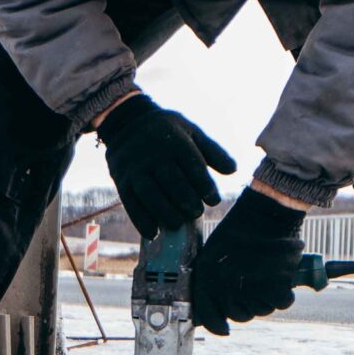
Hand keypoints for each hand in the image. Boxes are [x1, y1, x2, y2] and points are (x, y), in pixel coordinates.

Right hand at [95, 93, 237, 236]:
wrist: (126, 121)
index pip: (192, 164)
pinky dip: (140, 219)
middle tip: (196, 213)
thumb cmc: (167, 131)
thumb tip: (232, 170)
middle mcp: (153, 154)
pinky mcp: (121, 180)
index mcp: (175, 141)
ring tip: (176, 224)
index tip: (213, 200)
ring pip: (149, 192)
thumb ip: (212, 151)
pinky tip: (152, 233)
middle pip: (171, 180)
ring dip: (164, 212)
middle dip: (186, 200)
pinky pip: (130, 201)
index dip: (204, 185)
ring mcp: (135, 167)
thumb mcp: (191, 131)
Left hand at [191, 188, 308, 334]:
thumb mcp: (214, 251)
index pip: (209, 315)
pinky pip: (281, 303)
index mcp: (208, 277)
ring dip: (266, 298)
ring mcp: (251, 288)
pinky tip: (281, 278)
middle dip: (246, 306)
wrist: (266, 211)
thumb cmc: (241, 227)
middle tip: (254, 288)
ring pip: (261, 310)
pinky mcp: (275, 286)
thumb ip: (212, 279)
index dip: (216, 325)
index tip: (224, 330)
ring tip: (267, 276)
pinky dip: (283, 293)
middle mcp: (227, 287)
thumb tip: (213, 305)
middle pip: (239, 315)